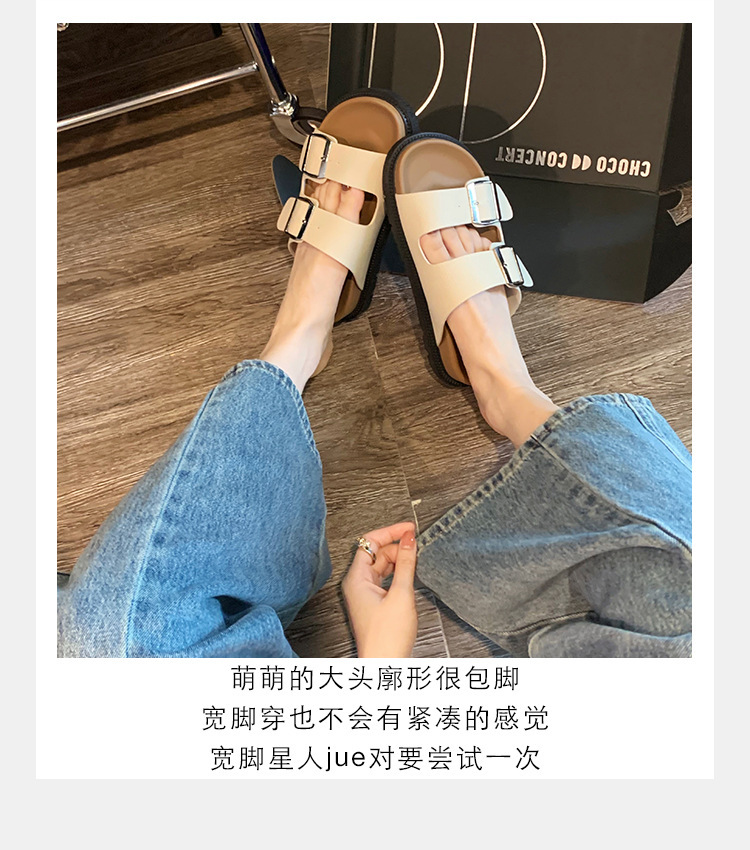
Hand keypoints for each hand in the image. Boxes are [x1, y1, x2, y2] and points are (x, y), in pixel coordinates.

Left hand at [342, 522, 417, 657]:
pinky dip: (398, 573)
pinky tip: (410, 574)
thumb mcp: (401, 595)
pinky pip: (385, 579)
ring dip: (398, 560)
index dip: (390, 532)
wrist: (385, 666)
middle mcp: (357, 585)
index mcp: (356, 579)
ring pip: (382, 566)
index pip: (369, 542)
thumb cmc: (387, 638)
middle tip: (417, 545)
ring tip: (416, 558)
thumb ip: (406, 564)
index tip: (409, 528)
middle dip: (396, 547)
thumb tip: (409, 540)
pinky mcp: (374, 604)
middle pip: (376, 553)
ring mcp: (365, 595)